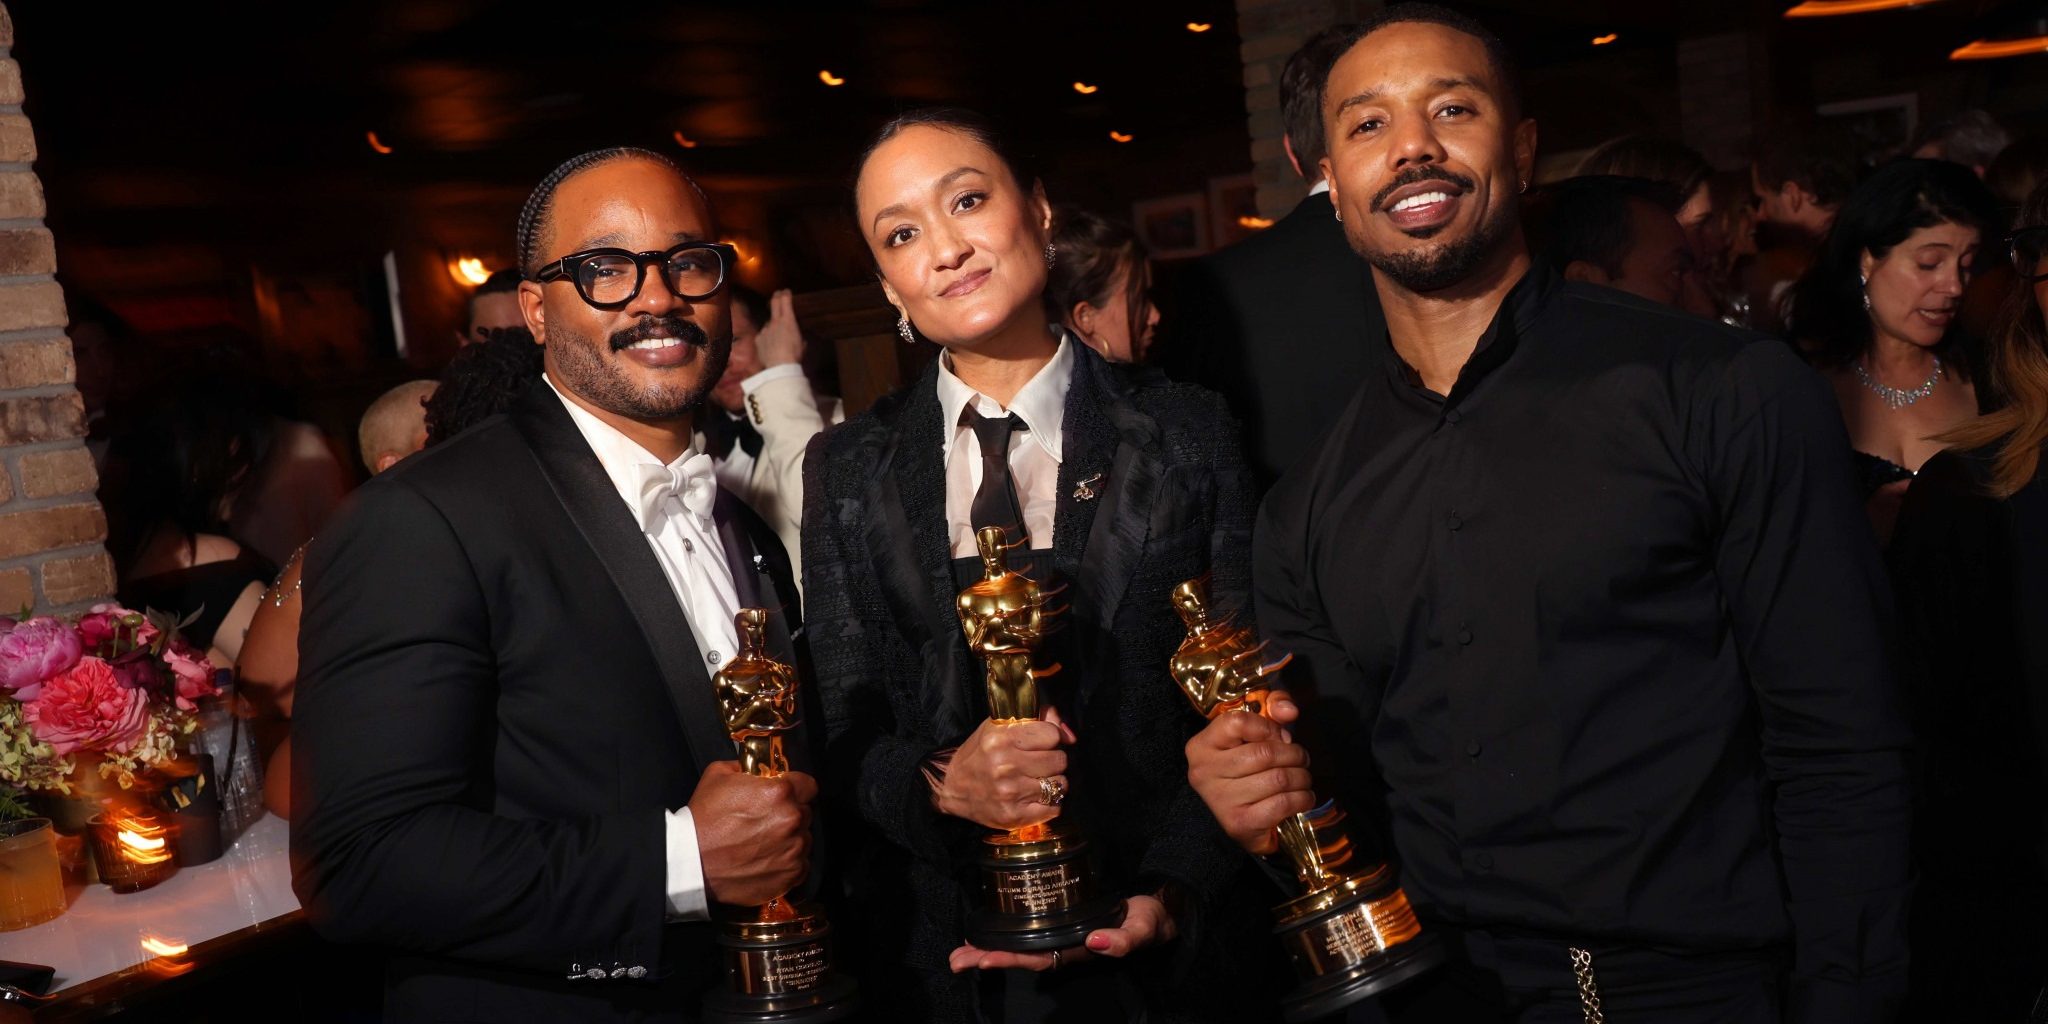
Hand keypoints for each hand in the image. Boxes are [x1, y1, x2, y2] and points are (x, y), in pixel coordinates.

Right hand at [692, 761, 816, 905]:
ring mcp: (794, 850)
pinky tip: (765, 859)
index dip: (797, 788)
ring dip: (790, 839)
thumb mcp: (718, 775)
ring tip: (762, 842)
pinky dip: (787, 863)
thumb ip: (746, 767)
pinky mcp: (790, 875)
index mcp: (780, 792)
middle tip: (766, 820)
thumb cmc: (702, 820)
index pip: (808, 785)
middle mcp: (792, 820)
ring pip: (804, 839)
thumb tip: (756, 768)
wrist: (690, 862)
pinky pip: (800, 865)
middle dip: (790, 814)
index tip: (786, 794)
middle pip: (806, 812)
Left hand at [755, 288, 805, 367]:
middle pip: (774, 304)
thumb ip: (799, 337)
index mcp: (788, 320)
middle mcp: (775, 321)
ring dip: (772, 327)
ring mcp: (765, 329)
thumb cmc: (795, 355)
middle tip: (777, 294)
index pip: (785, 301)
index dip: (785, 294)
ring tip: (777, 337)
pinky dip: (766, 338)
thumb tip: (799, 339)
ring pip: (769, 324)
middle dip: (776, 297)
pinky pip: (763, 335)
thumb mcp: (802, 344)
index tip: (786, 291)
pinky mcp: (758, 339)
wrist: (779, 366)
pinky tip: (770, 346)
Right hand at [933, 707, 1073, 830]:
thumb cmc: (981, 754)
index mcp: (1001, 738)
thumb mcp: (1000, 726)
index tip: (1042, 742)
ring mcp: (1010, 793)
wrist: (952, 788)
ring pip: (1060, 784)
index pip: (1052, 734)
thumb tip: (1070, 735)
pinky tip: (1035, 797)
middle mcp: (1005, 765)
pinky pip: (1054, 808)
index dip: (1051, 737)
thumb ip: (1038, 719)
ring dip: (1053, 783)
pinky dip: (1049, 804)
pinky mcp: (1013, 816)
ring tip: (1036, 780)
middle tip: (1038, 763)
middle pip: (1060, 760)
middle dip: (1053, 760)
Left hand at [947, 894, 1173, 971]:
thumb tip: (1096, 943)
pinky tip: (985, 933)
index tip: (984, 959)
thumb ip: (1122, 940)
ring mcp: (1059, 934)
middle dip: (987, 958)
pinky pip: (1026, 931)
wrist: (1155, 912)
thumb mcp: (1141, 929)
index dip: (1010, 959)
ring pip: (1019, 945)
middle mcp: (1063, 946)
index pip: (1038, 958)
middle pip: (1019, 955)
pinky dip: (1004, 933)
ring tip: (960, 952)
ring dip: (989, 950)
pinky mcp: (1058, 920)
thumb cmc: (1147, 922)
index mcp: (1078, 950)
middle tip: (956, 959)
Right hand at [1184, 690, 1312, 855]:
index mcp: (1201, 745)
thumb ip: (1272, 707)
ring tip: (1302, 778)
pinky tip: (1302, 797)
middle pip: (1264, 753)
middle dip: (1294, 755)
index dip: (1269, 727)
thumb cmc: (1248, 769)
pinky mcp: (1239, 823)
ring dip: (1301, 777)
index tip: (1281, 738)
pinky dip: (1302, 799)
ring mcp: (1219, 800)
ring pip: (1278, 779)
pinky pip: (1282, 804)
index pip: (1237, 722)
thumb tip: (1289, 711)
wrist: (1242, 819)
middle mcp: (1203, 772)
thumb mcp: (1254, 732)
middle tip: (1301, 759)